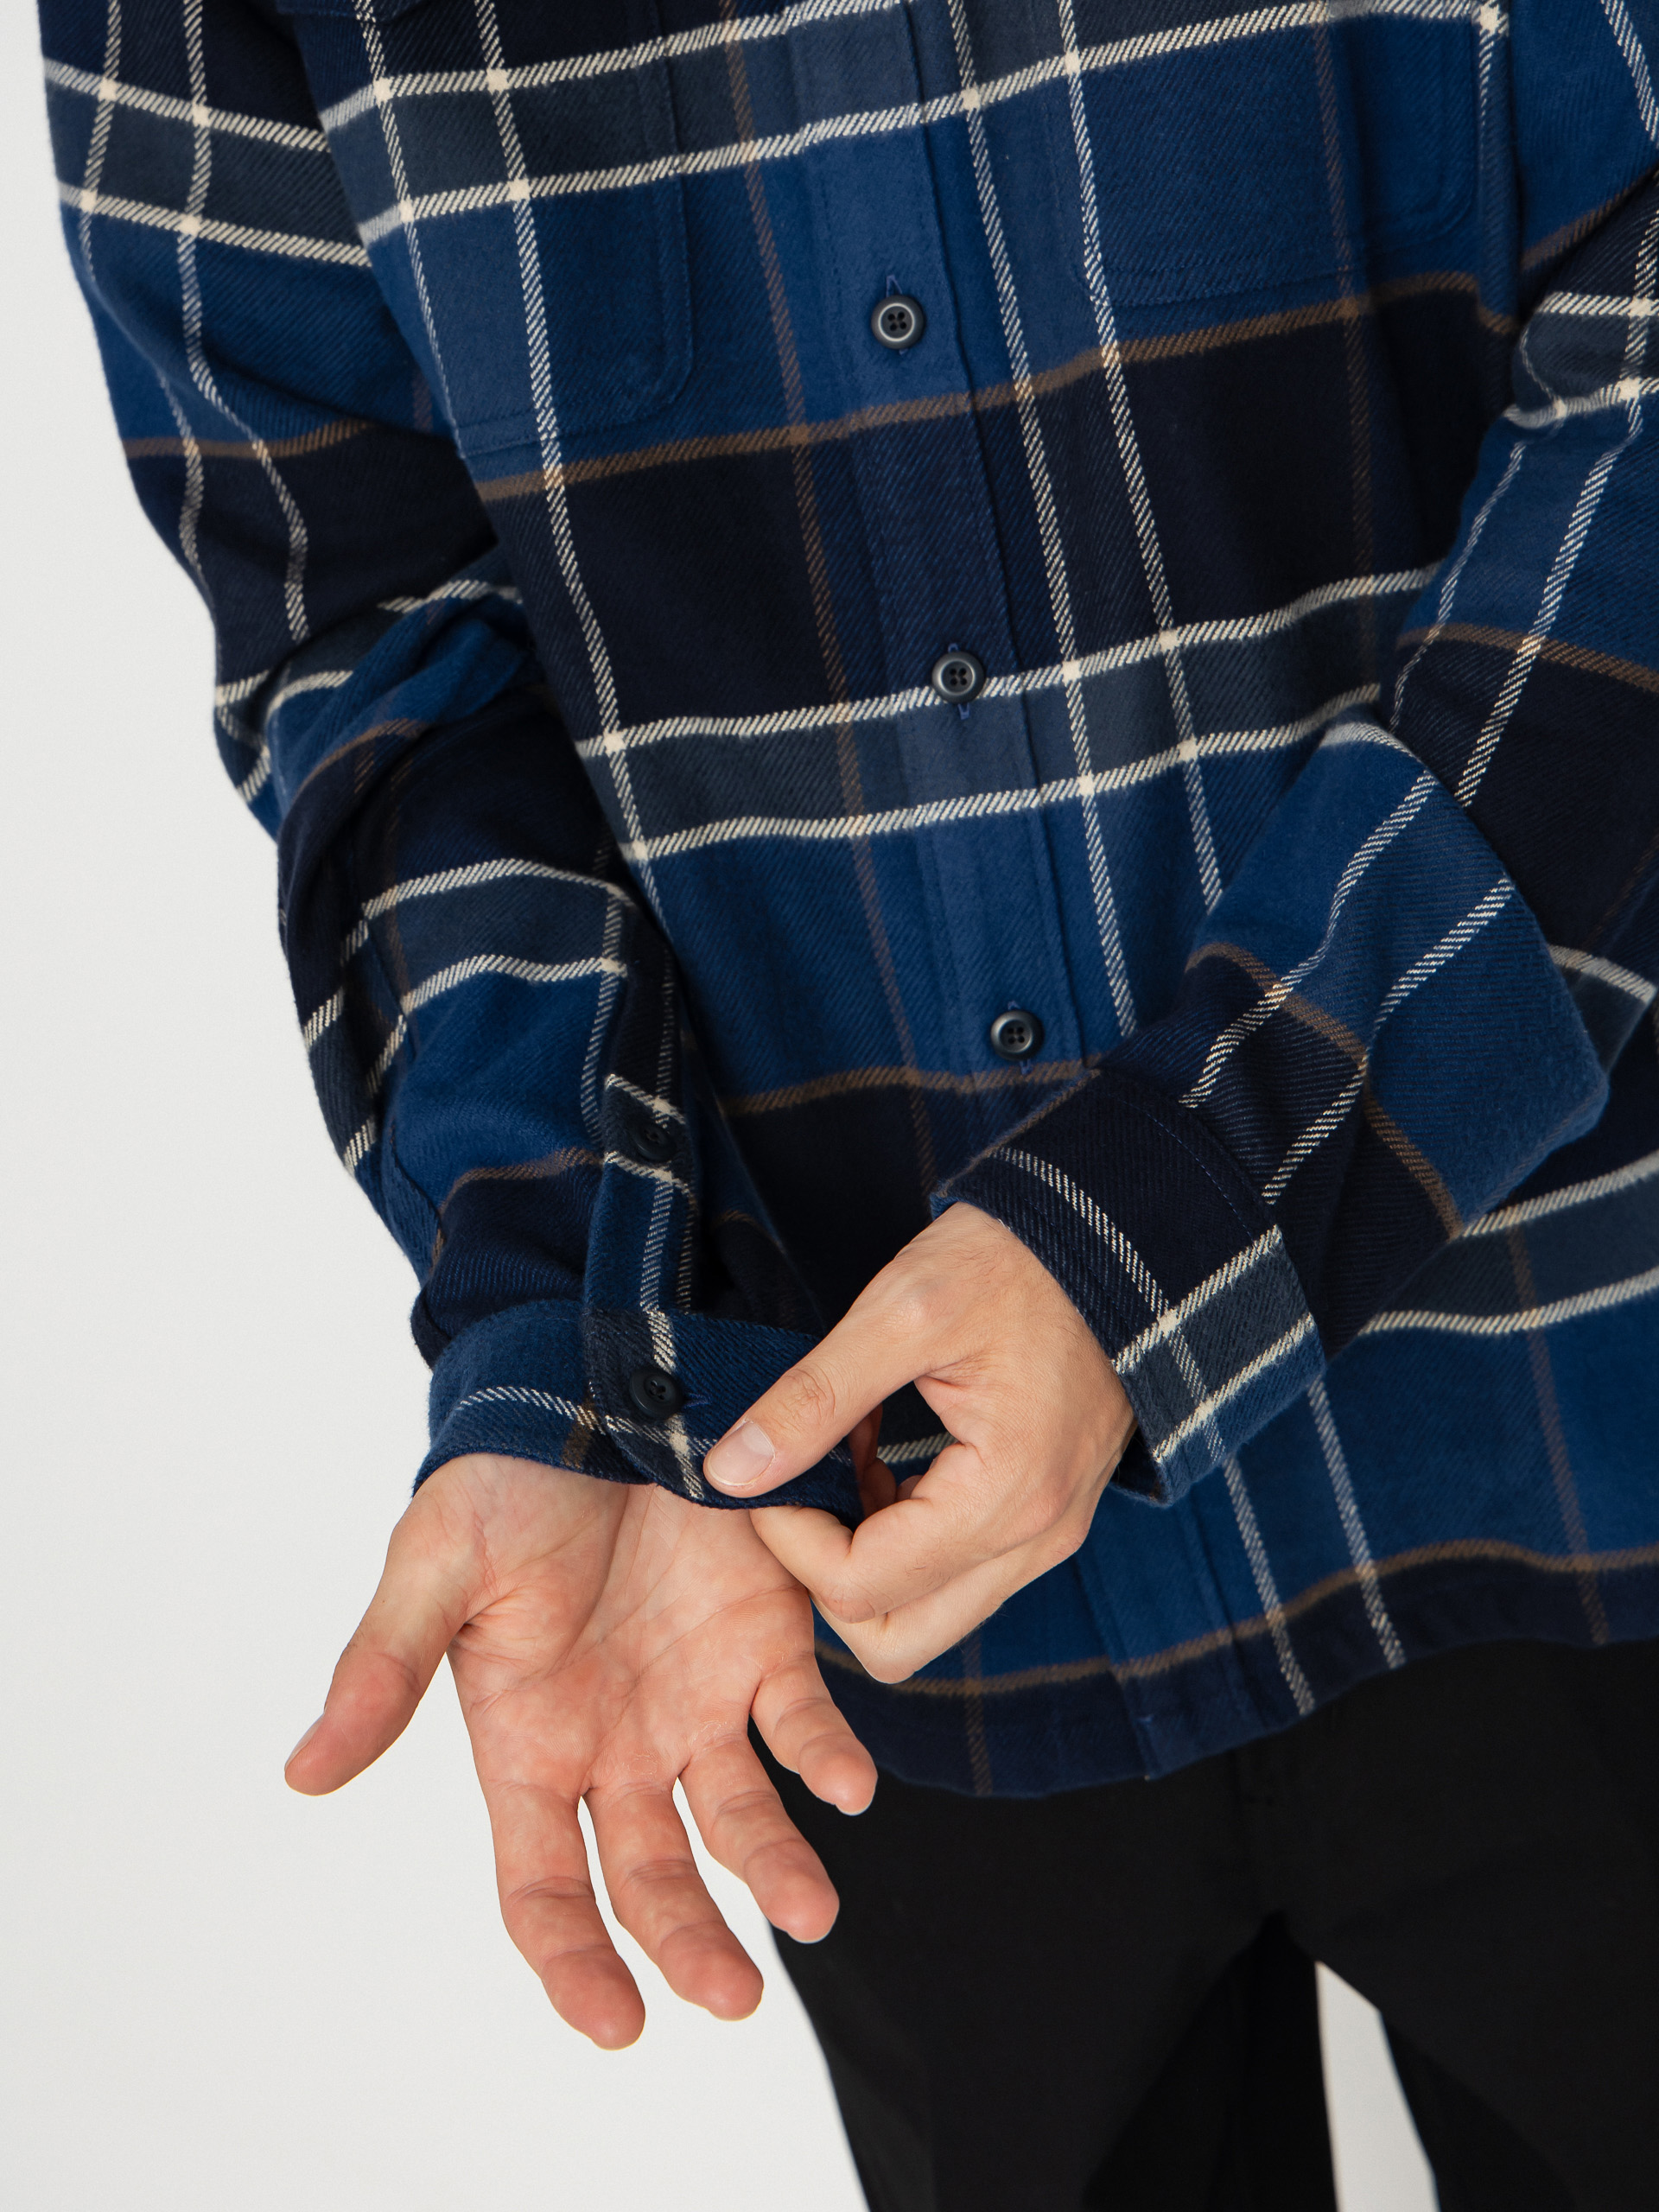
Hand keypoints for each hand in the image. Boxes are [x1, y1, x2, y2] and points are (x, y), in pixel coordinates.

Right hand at [284, 1453, 875, 2047]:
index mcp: (529, 1743)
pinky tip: (849, 1783)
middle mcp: (618, 1743)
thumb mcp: (436, 1564)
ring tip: (809, 1910)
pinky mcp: (767, 1641)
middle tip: (734, 1992)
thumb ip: (385, 1668)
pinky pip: (805, 1720)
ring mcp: (697, 1698)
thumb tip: (304, 1773)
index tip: (617, 2023)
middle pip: (652, 1876)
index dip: (574, 1963)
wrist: (596, 1381)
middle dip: (688, 1942)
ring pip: (741, 1818)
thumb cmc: (503, 1477)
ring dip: (776, 1869)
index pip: (545, 1887)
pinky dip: (829, 1756)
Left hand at [703, 1203, 1135, 1681]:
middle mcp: (1036, 1539)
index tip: (772, 1468)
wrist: (1114, 1241)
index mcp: (1007, 1495)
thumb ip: (811, 1400)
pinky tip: (883, 1457)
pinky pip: (956, 1577)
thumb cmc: (1013, 1263)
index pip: (861, 1586)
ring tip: (850, 1455)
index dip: (792, 1539)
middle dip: (825, 1574)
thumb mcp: (900, 1313)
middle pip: (895, 1639)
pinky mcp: (1043, 1520)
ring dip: (864, 1558)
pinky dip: (901, 1539)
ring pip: (925, 1617)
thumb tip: (729, 1472)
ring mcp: (1046, 1538)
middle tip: (805, 1483)